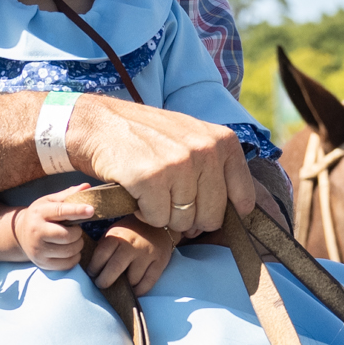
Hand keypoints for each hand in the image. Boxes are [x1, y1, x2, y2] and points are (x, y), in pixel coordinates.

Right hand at [6, 192, 89, 271]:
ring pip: (69, 250)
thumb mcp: (50, 202)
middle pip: (67, 235)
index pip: (60, 211)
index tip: (91, 210)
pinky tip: (70, 250)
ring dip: (78, 244)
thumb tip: (87, 186)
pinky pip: (67, 263)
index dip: (77, 211)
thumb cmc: (41, 215)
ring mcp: (38, 249)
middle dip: (77, 232)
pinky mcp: (42, 263)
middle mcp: (36, 231)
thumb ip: (68, 195)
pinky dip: (74, 257)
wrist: (21, 234)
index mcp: (39, 213)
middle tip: (76, 229)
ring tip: (73, 239)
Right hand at [63, 100, 261, 238]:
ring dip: (163, 214)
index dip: (221, 212)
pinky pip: (157, 219)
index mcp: (223, 141)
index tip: (201, 208)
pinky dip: (144, 214)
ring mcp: (178, 164)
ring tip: (151, 191)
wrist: (100, 123)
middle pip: (211, 216)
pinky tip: (137, 194)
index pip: (243, 199)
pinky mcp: (151, 178)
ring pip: (183, 221)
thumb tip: (243, 209)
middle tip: (169, 201)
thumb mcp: (194, 139)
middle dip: (190, 218)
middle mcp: (205, 150)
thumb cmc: (148, 138)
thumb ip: (220, 166)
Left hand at [87, 221, 177, 293]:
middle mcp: (133, 245)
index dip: (93, 268)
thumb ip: (104, 249)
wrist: (157, 223)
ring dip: (124, 287)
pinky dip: (138, 291)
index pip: (101, 255)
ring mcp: (147, 254)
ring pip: (132, 279)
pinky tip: (133, 290)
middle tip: (101, 284)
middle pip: (115, 268)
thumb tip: (92, 270)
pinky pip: (148, 283)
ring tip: (119, 285)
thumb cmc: (130, 232)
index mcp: (118, 236)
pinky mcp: (160, 262)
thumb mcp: (114, 234)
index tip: (92, 274)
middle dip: (104, 281)